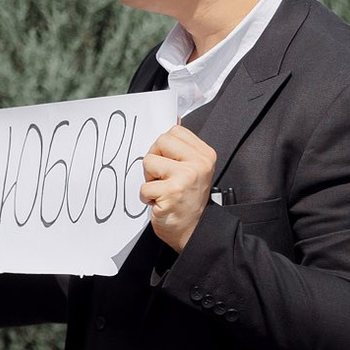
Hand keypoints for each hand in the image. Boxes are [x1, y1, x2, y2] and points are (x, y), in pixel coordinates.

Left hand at [139, 125, 216, 251]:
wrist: (194, 230)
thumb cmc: (188, 200)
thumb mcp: (192, 168)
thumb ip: (182, 147)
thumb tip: (174, 119)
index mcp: (204, 155)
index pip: (174, 131)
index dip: (164, 148)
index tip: (170, 164)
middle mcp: (198, 164)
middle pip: (160, 141)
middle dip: (154, 160)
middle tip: (163, 178)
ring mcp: (185, 178)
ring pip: (148, 161)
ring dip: (149, 179)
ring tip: (162, 191)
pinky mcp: (171, 193)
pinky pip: (144, 187)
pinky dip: (146, 197)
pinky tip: (160, 203)